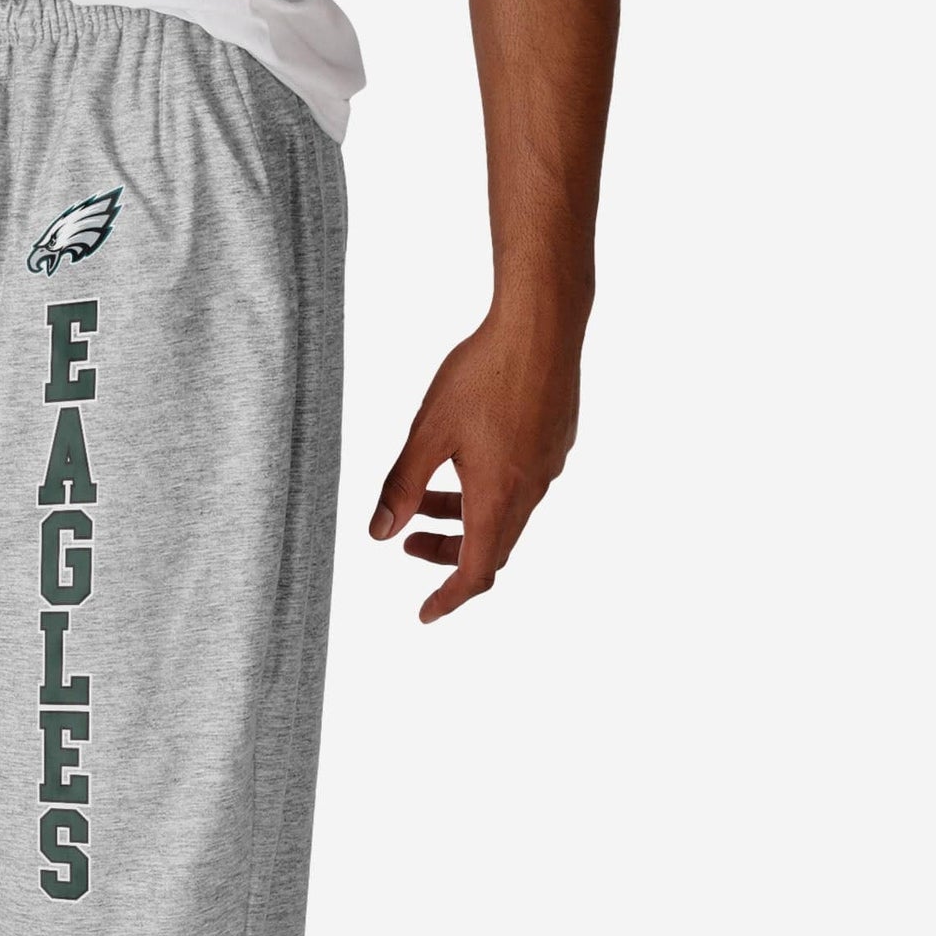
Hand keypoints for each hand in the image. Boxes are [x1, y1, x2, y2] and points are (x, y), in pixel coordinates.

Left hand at [369, 304, 586, 622]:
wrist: (543, 322)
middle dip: (447, 554)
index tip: (425, 613)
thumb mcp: (427, 434)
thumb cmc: (483, 373)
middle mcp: (531, 489)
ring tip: (422, 496)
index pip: (476, 571)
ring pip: (504, 512)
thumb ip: (400, 487)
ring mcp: (548, 464)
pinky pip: (521, 483)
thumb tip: (379, 534)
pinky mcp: (555, 439)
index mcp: (499, 496)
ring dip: (463, 515)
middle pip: (490, 547)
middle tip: (409, 544)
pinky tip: (464, 458)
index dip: (448, 597)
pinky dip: (487, 490)